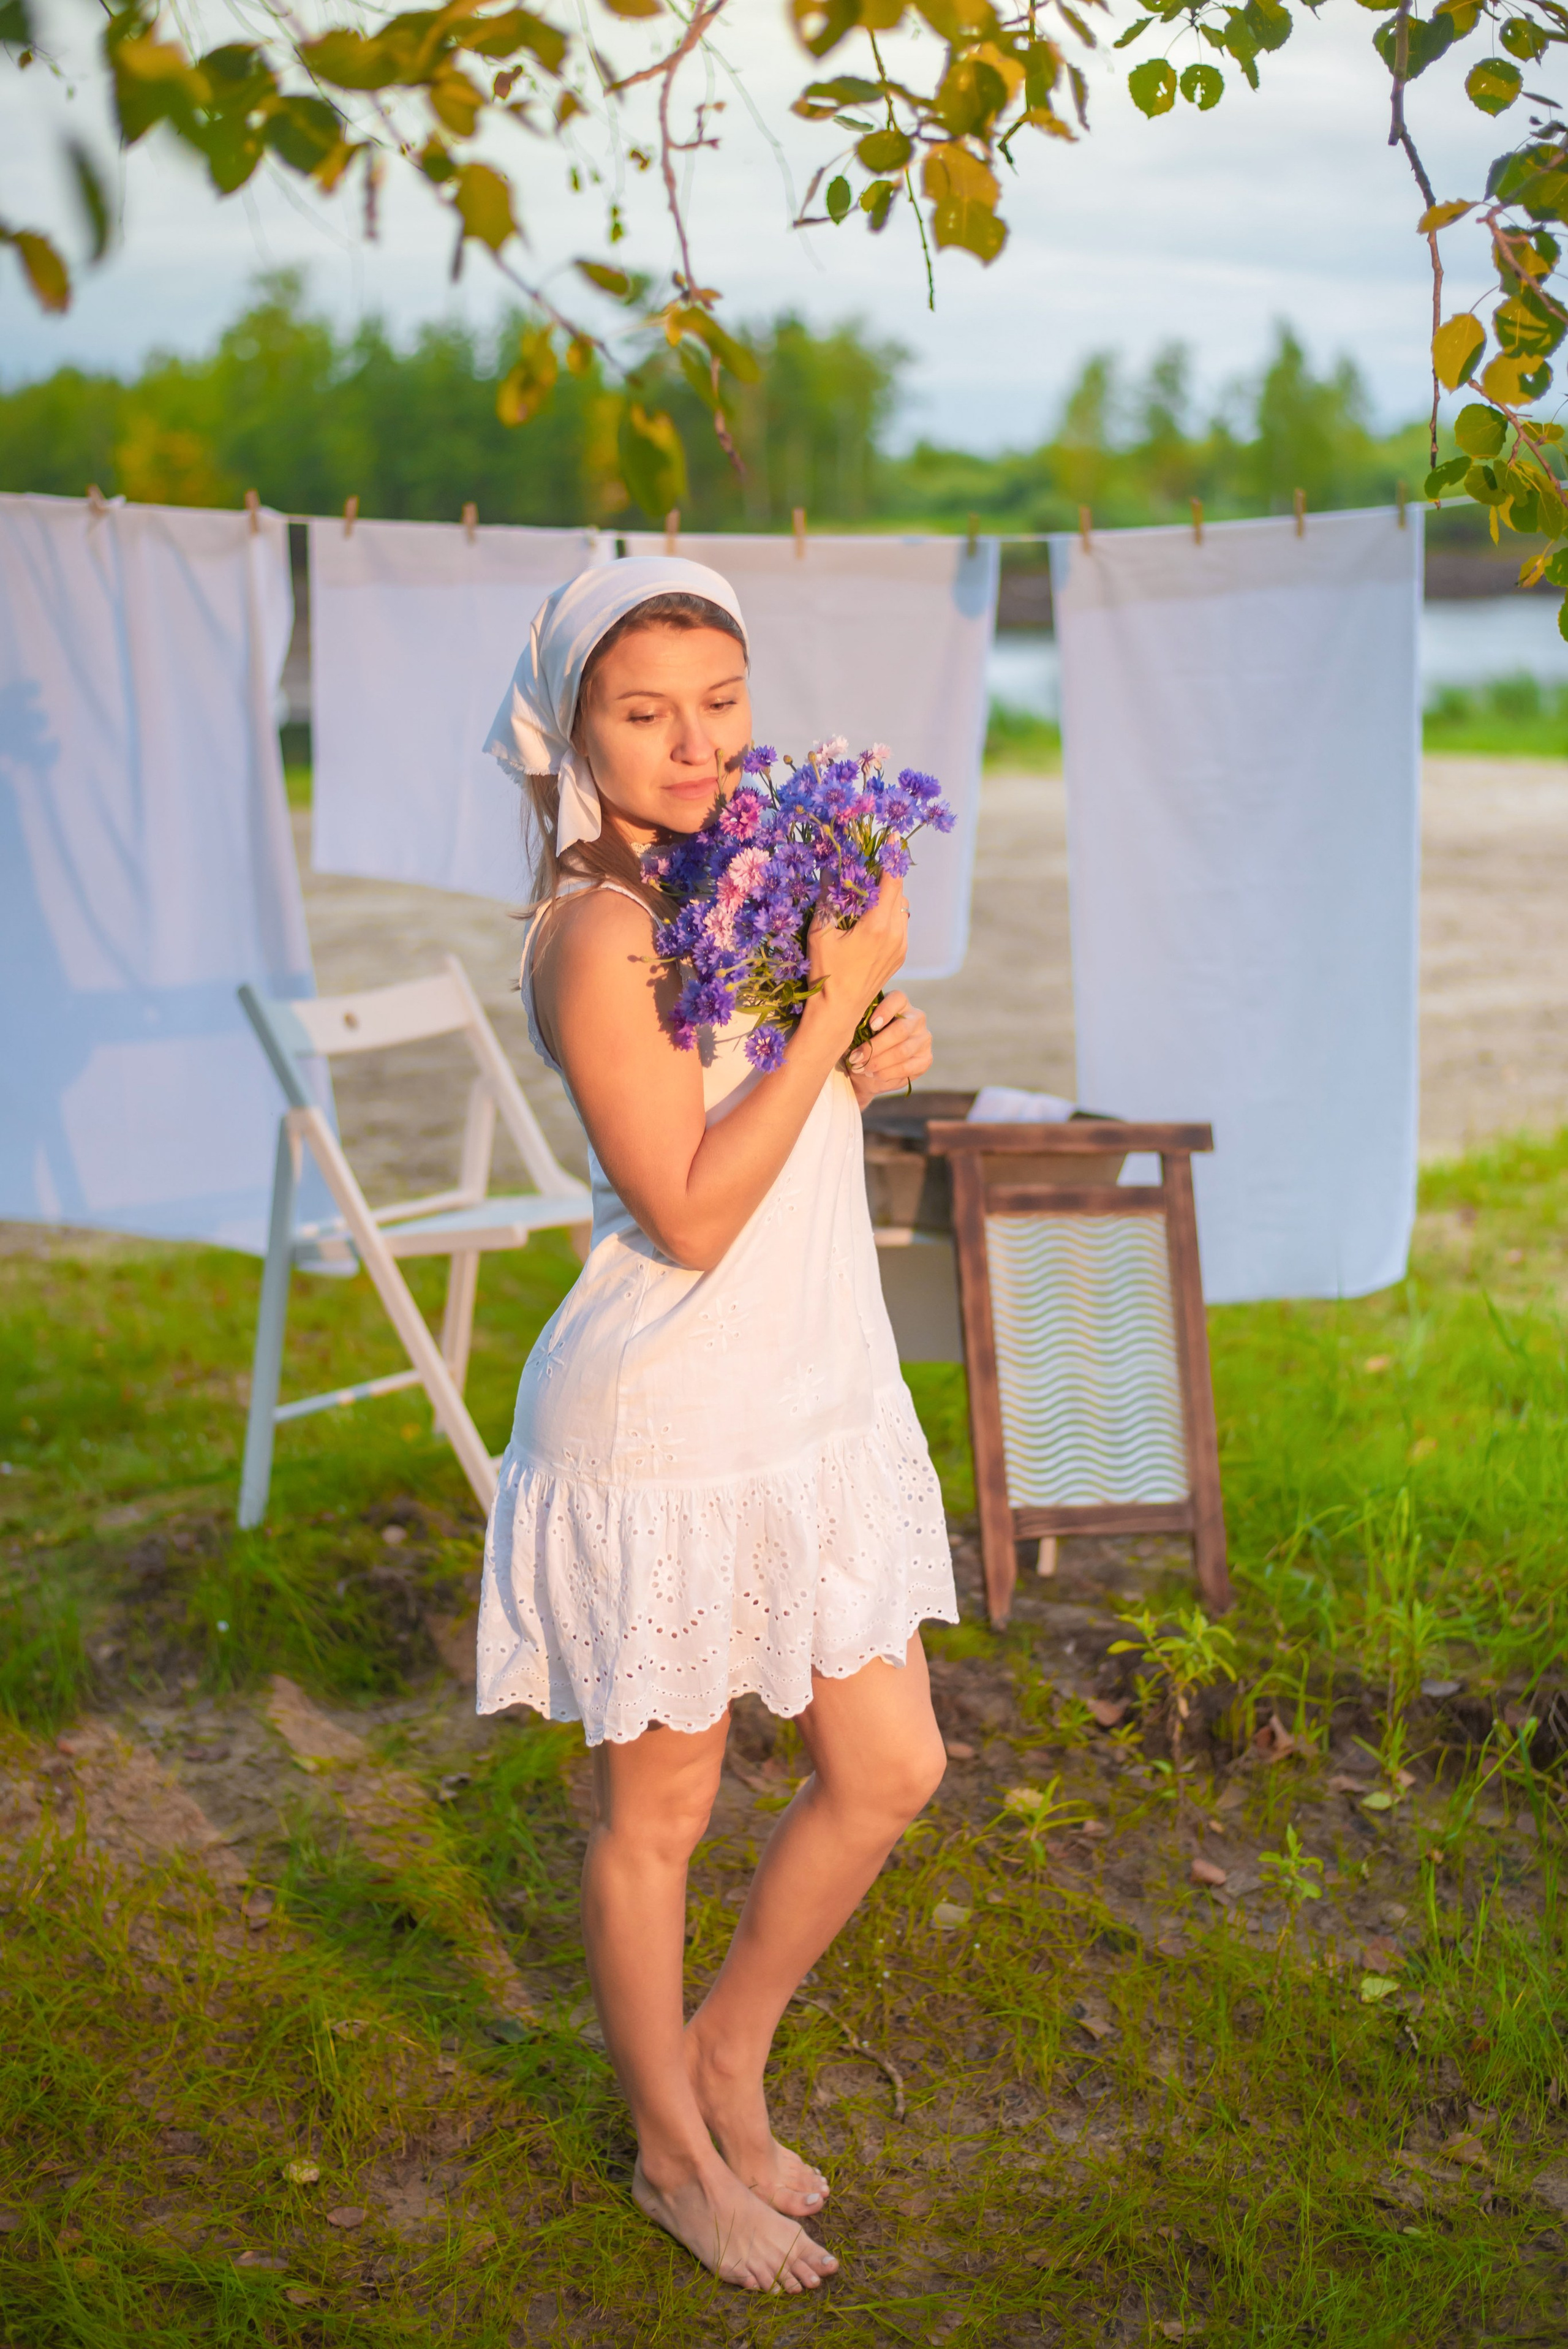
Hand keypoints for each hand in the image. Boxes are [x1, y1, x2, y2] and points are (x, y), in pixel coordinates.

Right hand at [804, 873, 910, 1050]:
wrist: (839, 1011)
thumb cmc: (826, 973)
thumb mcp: (820, 934)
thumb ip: (827, 900)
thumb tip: (828, 871)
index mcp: (877, 925)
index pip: (892, 881)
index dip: (892, 857)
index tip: (891, 838)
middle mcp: (896, 934)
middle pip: (899, 892)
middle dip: (888, 874)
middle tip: (874, 861)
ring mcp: (901, 946)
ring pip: (902, 909)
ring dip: (889, 895)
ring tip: (869, 890)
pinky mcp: (900, 956)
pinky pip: (900, 925)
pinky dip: (890, 914)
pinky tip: (871, 916)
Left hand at [847, 992, 931, 1107]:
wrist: (871, 1069)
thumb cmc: (863, 1043)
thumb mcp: (858, 1031)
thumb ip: (858, 1026)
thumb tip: (847, 1029)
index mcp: (900, 1003)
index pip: (898, 998)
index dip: (885, 1011)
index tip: (870, 1026)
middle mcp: (916, 1018)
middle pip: (900, 1030)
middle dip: (875, 1047)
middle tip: (855, 1058)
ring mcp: (924, 1039)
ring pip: (902, 1051)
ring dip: (878, 1062)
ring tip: (861, 1068)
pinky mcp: (926, 1059)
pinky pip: (906, 1068)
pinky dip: (887, 1073)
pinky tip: (874, 1074)